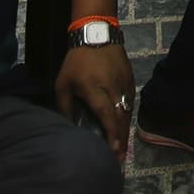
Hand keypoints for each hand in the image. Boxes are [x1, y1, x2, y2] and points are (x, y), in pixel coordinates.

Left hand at [55, 41, 133, 162]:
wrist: (97, 33)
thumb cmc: (77, 60)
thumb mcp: (63, 83)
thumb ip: (65, 106)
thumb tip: (68, 126)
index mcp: (96, 90)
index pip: (107, 116)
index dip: (111, 135)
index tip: (114, 151)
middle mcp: (113, 89)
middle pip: (120, 119)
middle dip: (120, 141)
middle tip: (119, 160)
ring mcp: (124, 85)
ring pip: (128, 113)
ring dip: (125, 132)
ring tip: (122, 150)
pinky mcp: (130, 81)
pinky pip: (130, 104)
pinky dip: (127, 118)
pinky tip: (124, 129)